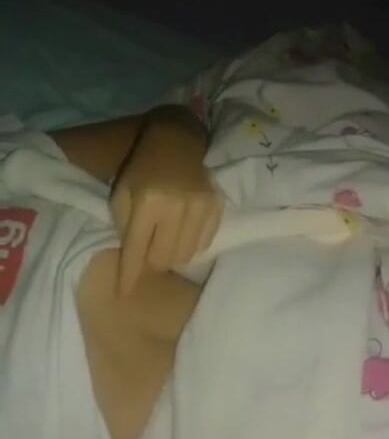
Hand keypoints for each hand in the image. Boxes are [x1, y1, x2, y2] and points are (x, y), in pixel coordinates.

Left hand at [110, 160, 223, 295]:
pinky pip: (203, 244)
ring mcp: (200, 207)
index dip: (129, 275)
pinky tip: (182, 232)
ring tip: (166, 240)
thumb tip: (134, 260)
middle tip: (148, 251)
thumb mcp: (121, 193)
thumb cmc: (142, 170)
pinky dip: (190, 245)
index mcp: (147, 201)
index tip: (123, 294)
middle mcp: (176, 206)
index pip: (136, 249)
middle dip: (152, 262)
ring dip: (172, 254)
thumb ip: (124, 227)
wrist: (176, 144)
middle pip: (163, 259)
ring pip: (185, 256)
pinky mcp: (216, 208)